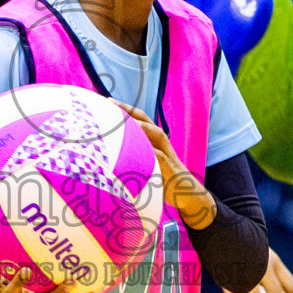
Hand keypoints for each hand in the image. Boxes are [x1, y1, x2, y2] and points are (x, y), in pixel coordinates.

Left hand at [112, 102, 214, 229]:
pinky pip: (160, 157)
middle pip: (145, 121)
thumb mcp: (146, 162)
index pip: (139, 118)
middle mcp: (160, 142)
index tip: (108, 101)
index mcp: (153, 139)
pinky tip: (139, 149)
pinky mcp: (169, 167)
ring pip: (155, 135)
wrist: (184, 191)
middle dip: (129, 111)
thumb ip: (134, 154)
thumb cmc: (161, 176)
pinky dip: (151, 152)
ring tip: (126, 122)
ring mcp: (166, 153)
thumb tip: (111, 150)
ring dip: (141, 127)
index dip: (125, 109)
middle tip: (110, 103)